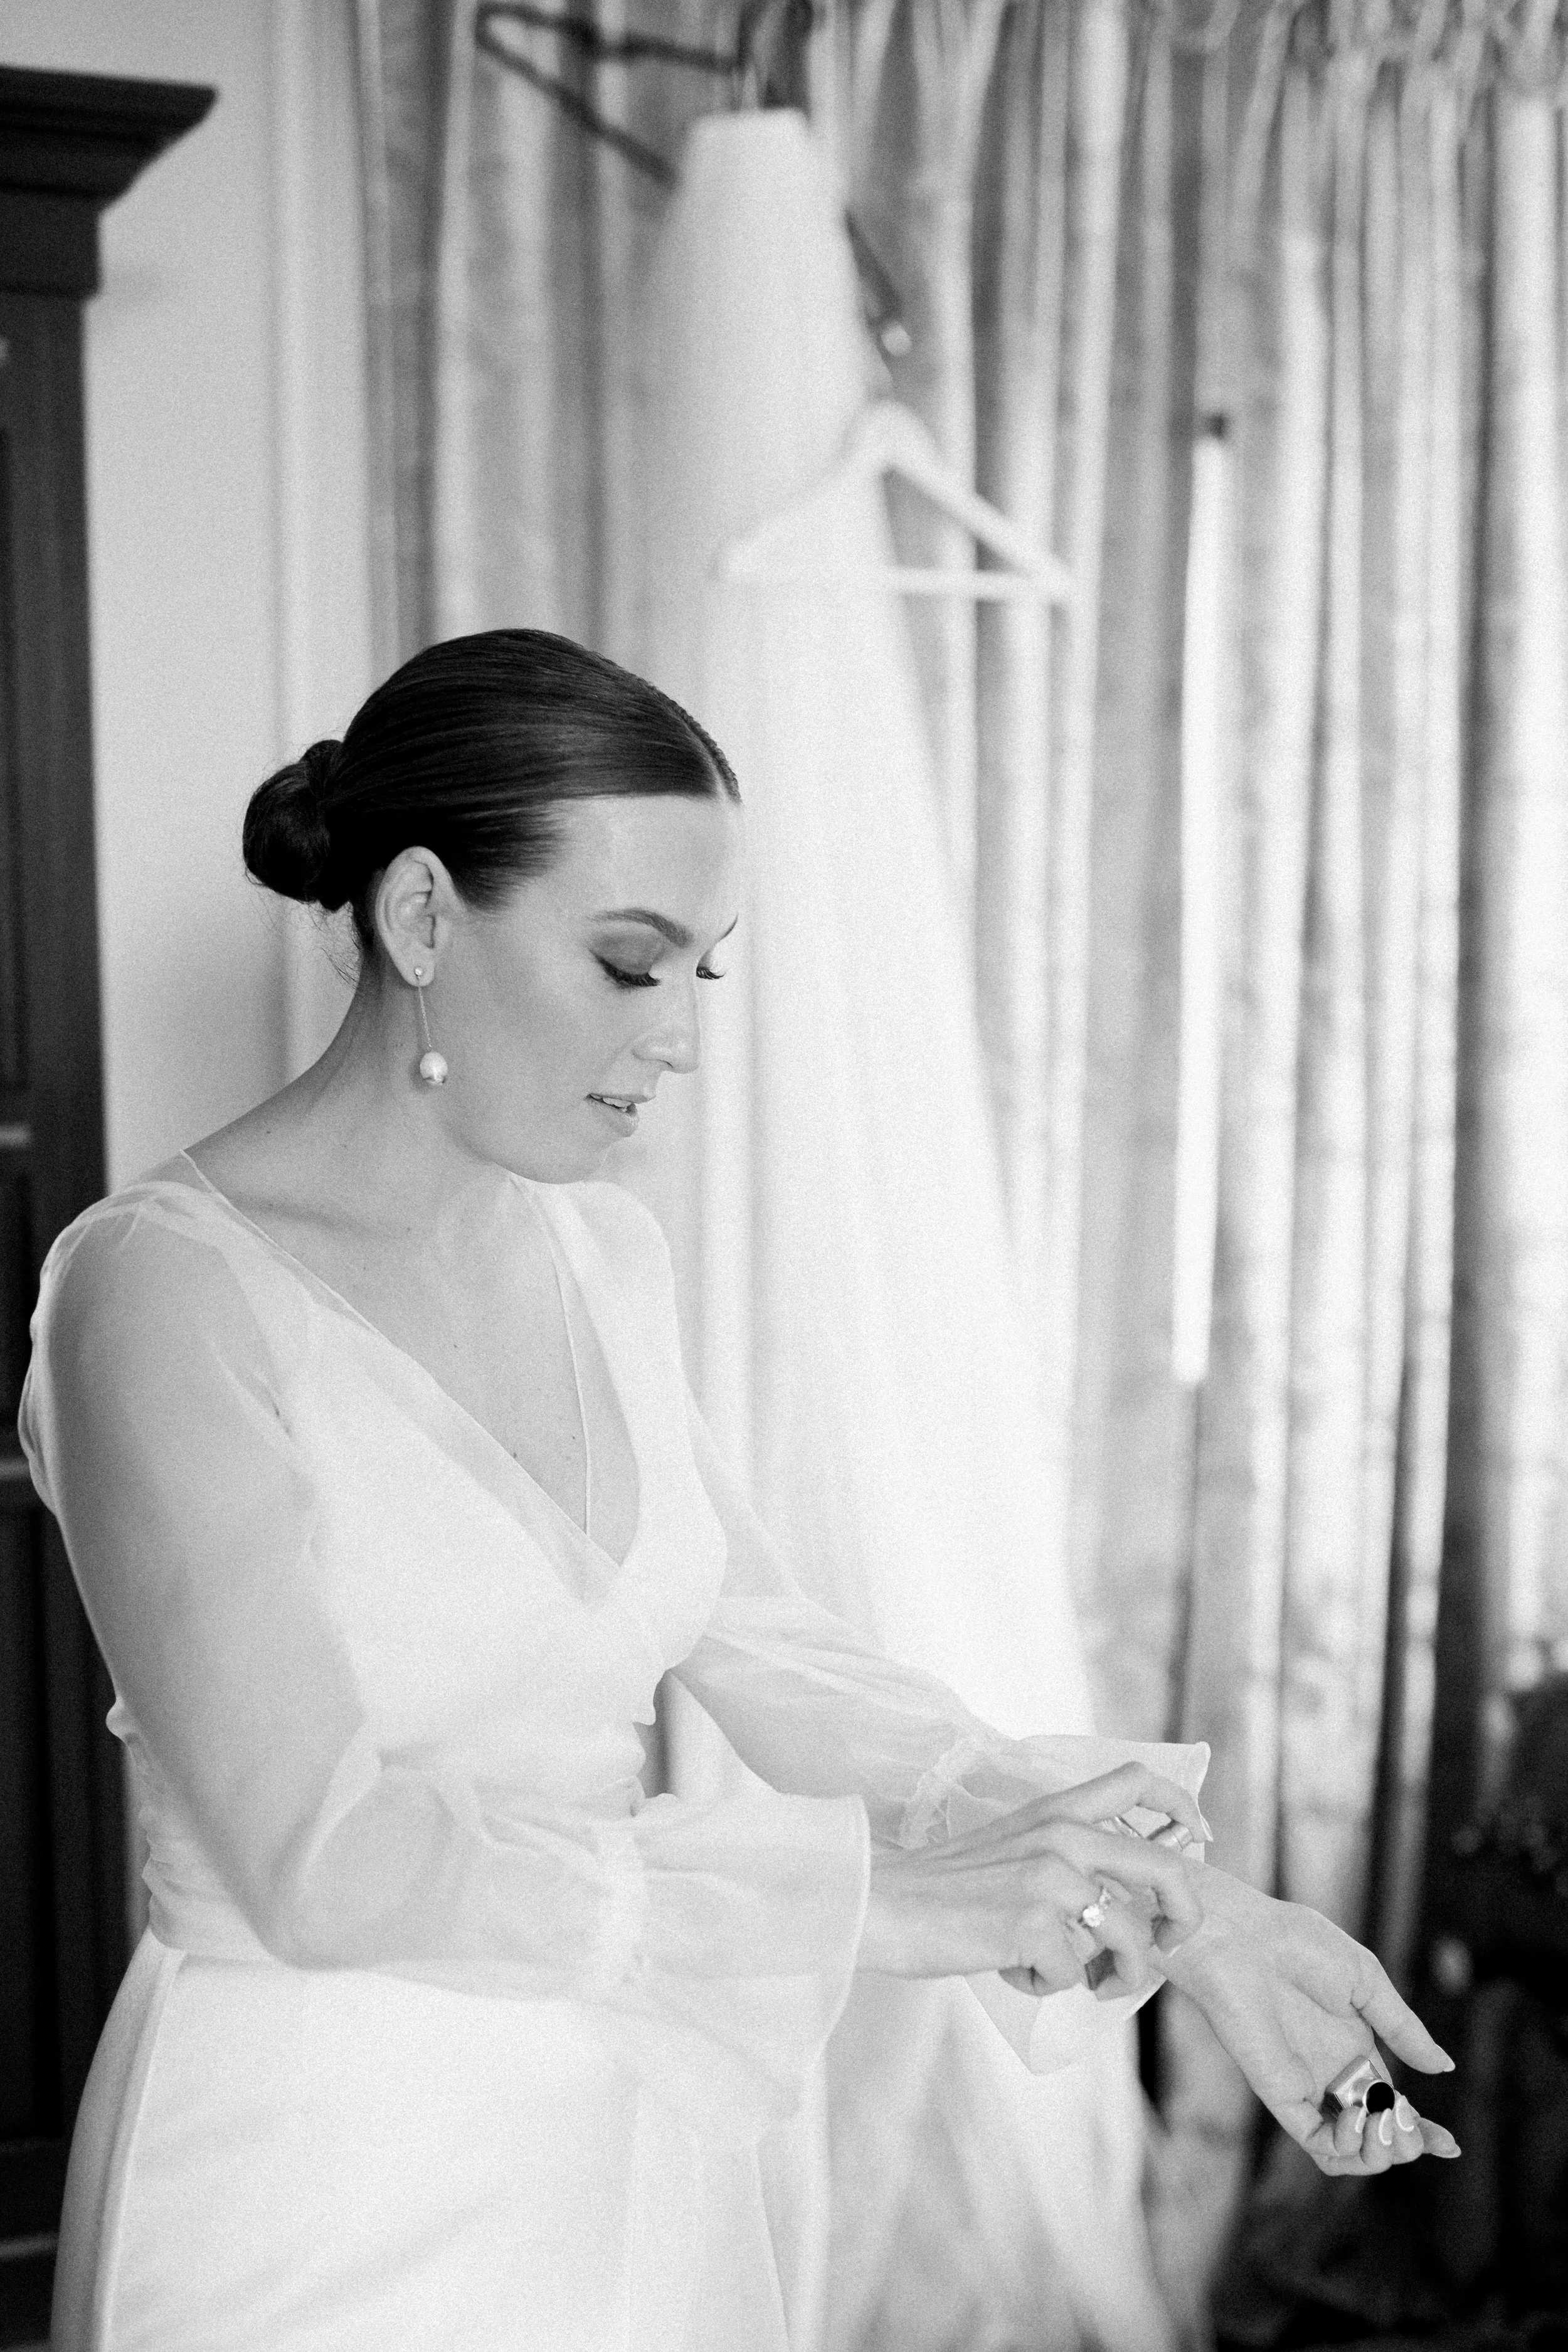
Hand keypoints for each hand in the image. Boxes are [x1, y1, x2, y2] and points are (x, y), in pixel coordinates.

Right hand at [859, 1764, 1206, 1995]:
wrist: (885, 1904)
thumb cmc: (945, 1886)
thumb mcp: (1012, 1844)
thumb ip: (1064, 1852)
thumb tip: (1122, 1898)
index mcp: (1056, 1810)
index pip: (1139, 1781)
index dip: (1182, 1809)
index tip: (1198, 1839)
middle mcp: (1062, 1835)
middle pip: (1167, 1869)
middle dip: (1185, 1917)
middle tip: (1168, 1946)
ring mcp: (1050, 1878)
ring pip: (1129, 1940)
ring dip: (1113, 1975)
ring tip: (1068, 1977)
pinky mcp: (1033, 1924)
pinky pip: (1073, 1975)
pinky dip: (1045, 1985)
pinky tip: (1010, 1969)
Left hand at [1159, 1867, 1460, 2173]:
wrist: (1241, 1933)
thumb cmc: (1296, 1942)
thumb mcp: (1366, 1981)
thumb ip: (1402, 2028)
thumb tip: (1444, 2066)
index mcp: (1352, 2047)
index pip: (1390, 2104)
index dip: (1420, 2130)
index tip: (1450, 2146)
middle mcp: (1329, 2073)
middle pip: (1374, 2134)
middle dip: (1405, 2144)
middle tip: (1413, 2125)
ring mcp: (1304, 2086)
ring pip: (1346, 2151)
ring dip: (1378, 2153)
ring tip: (1389, 2123)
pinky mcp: (1278, 2092)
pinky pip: (1315, 2142)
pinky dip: (1346, 2146)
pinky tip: (1360, 2121)